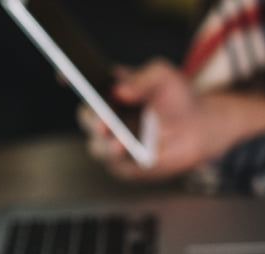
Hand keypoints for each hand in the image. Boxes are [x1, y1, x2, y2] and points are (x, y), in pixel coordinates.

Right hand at [77, 59, 229, 179]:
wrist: (199, 128)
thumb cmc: (178, 98)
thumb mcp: (164, 77)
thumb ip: (143, 79)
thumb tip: (120, 91)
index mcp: (108, 90)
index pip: (80, 83)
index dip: (68, 77)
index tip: (65, 76)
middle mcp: (105, 117)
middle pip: (86, 118)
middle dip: (94, 121)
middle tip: (105, 123)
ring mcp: (112, 143)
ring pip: (97, 147)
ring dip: (107, 146)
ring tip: (120, 144)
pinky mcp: (125, 166)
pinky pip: (118, 167)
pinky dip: (126, 163)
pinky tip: (137, 159)